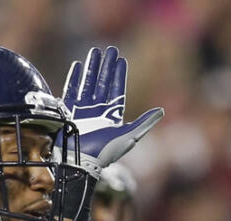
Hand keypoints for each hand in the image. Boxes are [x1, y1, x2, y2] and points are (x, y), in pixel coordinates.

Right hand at [63, 46, 162, 179]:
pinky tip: (78, 65)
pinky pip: (72, 90)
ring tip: (95, 52)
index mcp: (112, 116)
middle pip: (103, 83)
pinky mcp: (69, 111)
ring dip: (92, 67)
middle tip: (111, 49)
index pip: (117, 91)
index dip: (120, 76)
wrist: (79, 160)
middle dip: (107, 67)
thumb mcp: (128, 136)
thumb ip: (143, 123)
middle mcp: (98, 111)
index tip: (122, 60)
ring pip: (88, 83)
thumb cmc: (104, 151)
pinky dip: (75, 78)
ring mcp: (83, 110)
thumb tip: (161, 111)